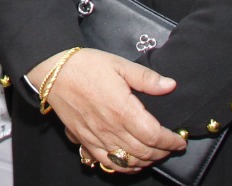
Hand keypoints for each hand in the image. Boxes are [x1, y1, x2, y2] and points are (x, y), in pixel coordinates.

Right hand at [28, 49, 184, 170]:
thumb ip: (146, 78)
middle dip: (162, 153)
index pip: (154, 136)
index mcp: (123, 110)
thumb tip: (170, 85)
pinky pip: (107, 162)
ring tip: (155, 154)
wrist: (52, 71)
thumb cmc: (85, 65)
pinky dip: (123, 167)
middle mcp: (111, 128)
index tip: (179, 141)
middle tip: (170, 147)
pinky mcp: (85, 140)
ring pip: (128, 161)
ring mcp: (97, 137)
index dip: (170, 142)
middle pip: (144, 152)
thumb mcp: (118, 64)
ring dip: (146, 161)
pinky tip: (131, 162)